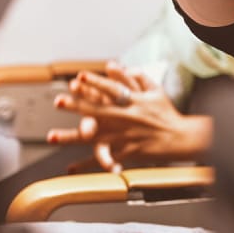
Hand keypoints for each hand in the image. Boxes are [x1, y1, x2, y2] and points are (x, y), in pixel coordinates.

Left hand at [46, 62, 212, 173]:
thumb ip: (138, 77)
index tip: (80, 77)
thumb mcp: (156, 91)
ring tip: (52, 137)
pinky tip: (71, 167)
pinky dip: (87, 164)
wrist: (181, 138)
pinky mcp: (126, 152)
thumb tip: (120, 65)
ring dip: (72, 137)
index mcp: (134, 101)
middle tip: (59, 101)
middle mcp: (127, 118)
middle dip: (77, 106)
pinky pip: (103, 159)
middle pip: (98, 111)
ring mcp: (125, 136)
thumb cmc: (167, 114)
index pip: (112, 90)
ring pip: (94, 137)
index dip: (96, 83)